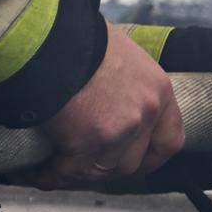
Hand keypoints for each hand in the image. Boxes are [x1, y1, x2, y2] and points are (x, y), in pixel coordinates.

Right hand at [30, 26, 184, 189]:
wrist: (52, 37)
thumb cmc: (81, 38)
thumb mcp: (121, 56)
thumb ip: (128, 85)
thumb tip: (113, 101)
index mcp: (160, 90)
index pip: (170, 140)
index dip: (152, 157)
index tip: (137, 164)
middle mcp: (146, 112)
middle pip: (132, 162)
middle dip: (108, 167)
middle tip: (87, 164)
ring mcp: (119, 130)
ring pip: (101, 170)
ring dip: (80, 172)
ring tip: (59, 169)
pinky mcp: (87, 142)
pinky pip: (69, 170)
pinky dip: (53, 174)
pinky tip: (41, 172)